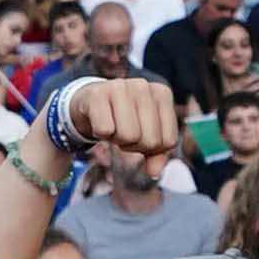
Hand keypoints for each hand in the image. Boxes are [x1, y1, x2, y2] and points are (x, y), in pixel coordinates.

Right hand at [59, 72, 182, 169]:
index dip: (153, 149)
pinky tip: (100, 121)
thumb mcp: (146, 133)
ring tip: (113, 126)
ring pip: (129, 136)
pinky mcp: (97, 94)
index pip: (168, 141)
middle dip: (135, 146)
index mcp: (162, 94)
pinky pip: (105, 130)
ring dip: (117, 139)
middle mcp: (144, 86)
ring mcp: (120, 87)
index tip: (141, 136)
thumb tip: (154, 171)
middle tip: (124, 132)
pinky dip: (100, 133)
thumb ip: (157, 153)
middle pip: (150, 141)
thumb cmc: (123, 117)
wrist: (90, 101)